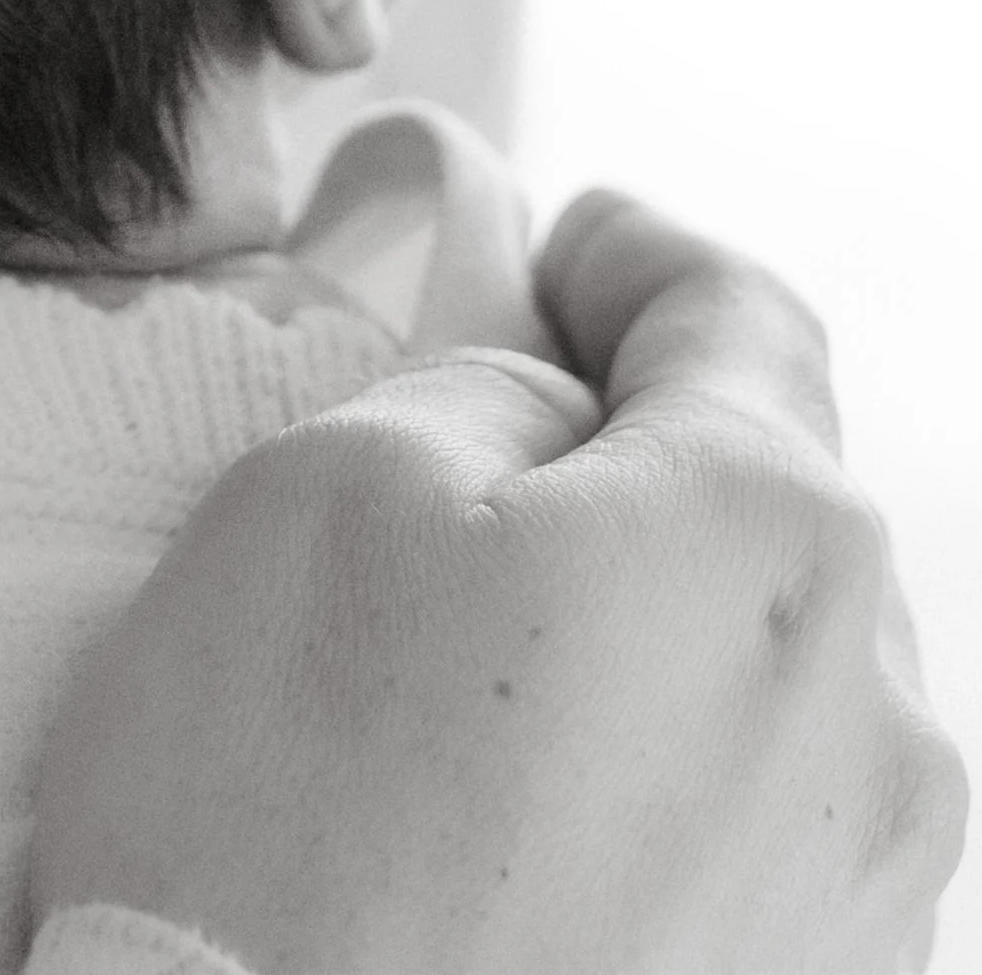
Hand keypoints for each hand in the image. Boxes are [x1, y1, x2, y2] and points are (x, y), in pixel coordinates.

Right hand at [32, 191, 965, 974]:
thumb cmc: (283, 817)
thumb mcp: (330, 478)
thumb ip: (482, 387)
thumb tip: (552, 418)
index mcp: (772, 536)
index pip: (734, 313)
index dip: (630, 260)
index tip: (558, 254)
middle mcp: (878, 722)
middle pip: (767, 511)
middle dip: (637, 464)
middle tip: (472, 467)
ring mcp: (866, 906)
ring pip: (765, 689)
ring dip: (647, 646)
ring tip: (468, 687)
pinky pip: (747, 847)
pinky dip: (651, 801)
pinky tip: (509, 838)